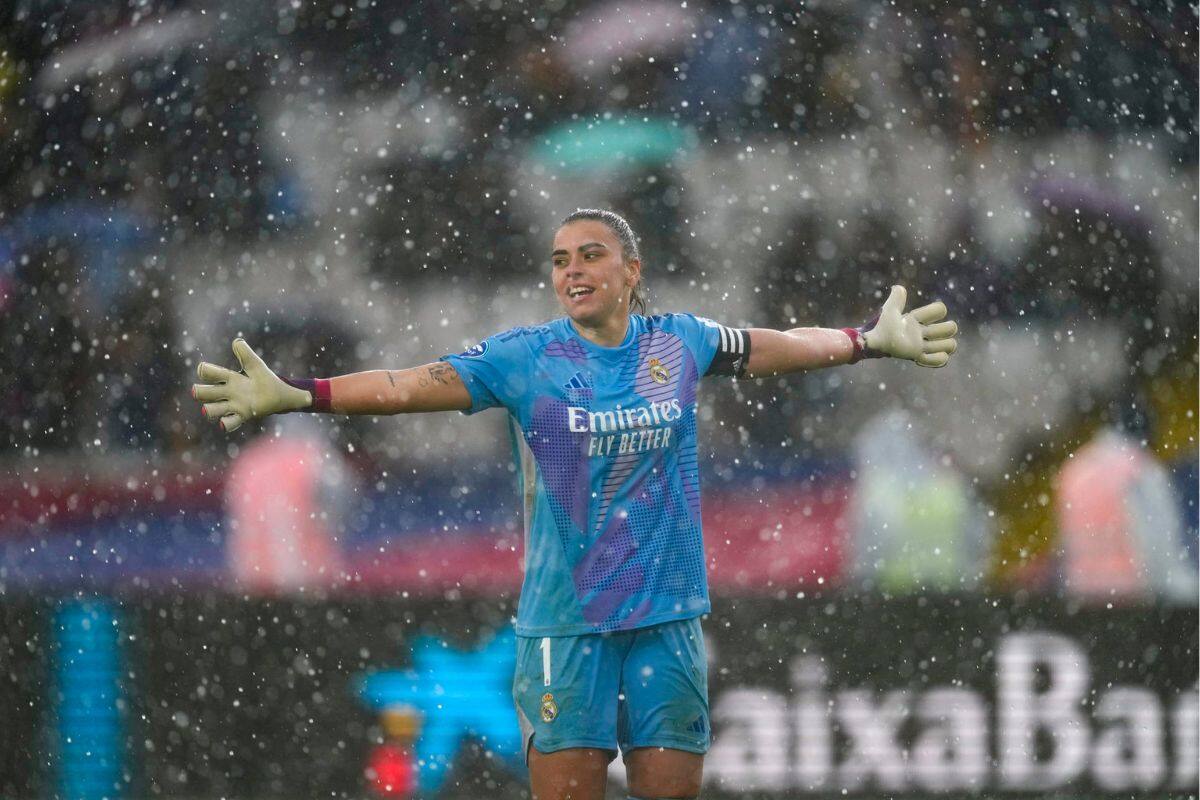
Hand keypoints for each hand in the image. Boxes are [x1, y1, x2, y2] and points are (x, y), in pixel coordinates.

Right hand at [192, 339, 312, 431]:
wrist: (279, 395)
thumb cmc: (264, 379)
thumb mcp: (255, 364)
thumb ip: (245, 353)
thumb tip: (236, 341)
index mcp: (228, 378)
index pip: (207, 373)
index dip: (204, 371)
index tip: (205, 370)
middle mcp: (227, 393)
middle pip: (203, 393)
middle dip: (199, 391)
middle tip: (198, 391)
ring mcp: (234, 405)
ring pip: (211, 410)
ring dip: (209, 409)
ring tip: (209, 408)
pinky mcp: (243, 415)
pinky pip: (229, 423)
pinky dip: (225, 423)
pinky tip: (223, 422)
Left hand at [862, 285, 958, 367]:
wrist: (874, 344)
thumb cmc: (881, 326)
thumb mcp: (889, 311)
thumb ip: (896, 299)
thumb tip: (899, 287)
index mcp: (918, 319)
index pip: (940, 310)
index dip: (935, 312)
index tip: (919, 318)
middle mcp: (923, 331)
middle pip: (951, 328)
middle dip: (945, 330)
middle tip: (929, 334)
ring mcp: (923, 345)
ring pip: (950, 345)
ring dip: (944, 346)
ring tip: (927, 348)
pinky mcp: (919, 356)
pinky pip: (940, 360)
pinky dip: (937, 360)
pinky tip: (921, 358)